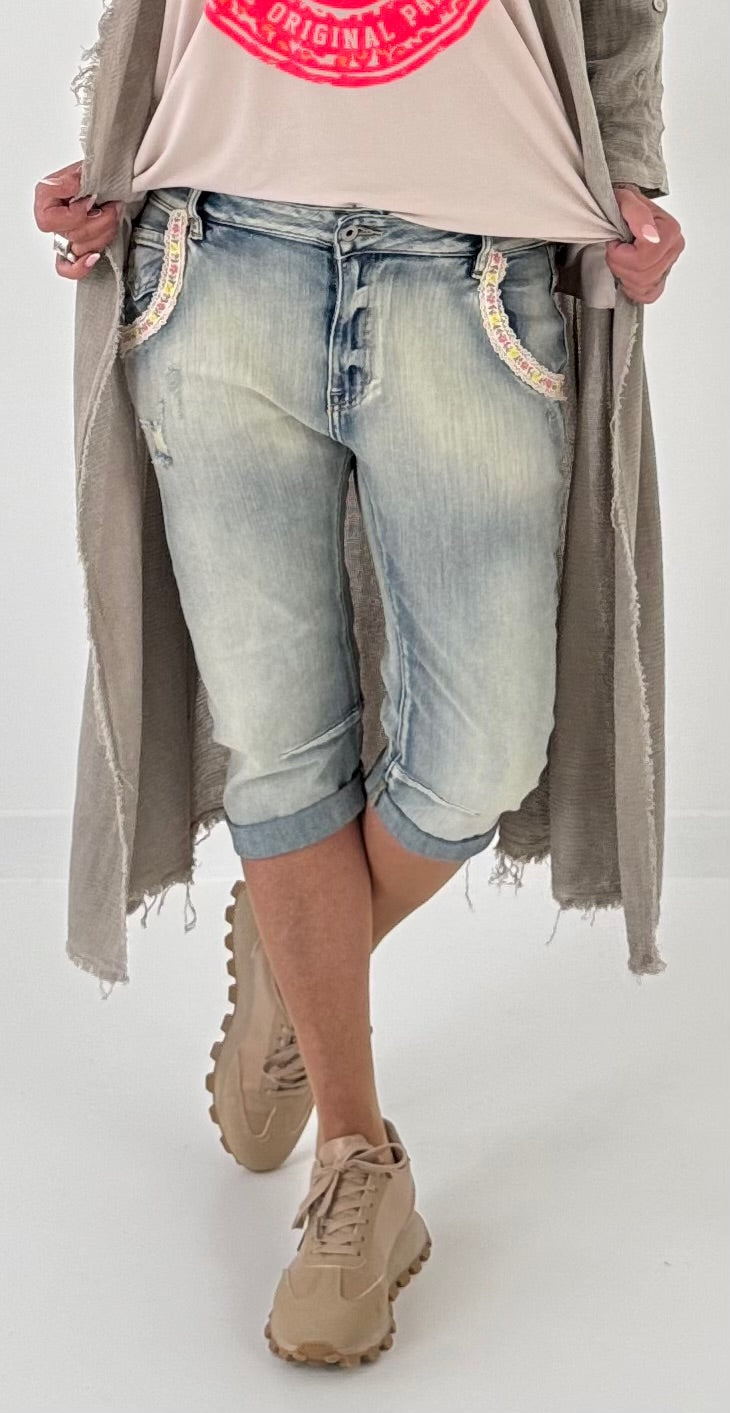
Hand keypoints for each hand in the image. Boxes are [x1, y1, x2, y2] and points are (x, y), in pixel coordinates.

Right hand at [33, 159, 124, 280]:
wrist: (108, 184)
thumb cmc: (93, 178)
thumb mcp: (84, 169)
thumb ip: (75, 178)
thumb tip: (76, 187)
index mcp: (46, 200)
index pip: (49, 220)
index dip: (74, 215)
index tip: (91, 201)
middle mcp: (53, 222)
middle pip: (71, 236)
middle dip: (99, 221)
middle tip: (113, 207)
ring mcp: (64, 239)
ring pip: (79, 249)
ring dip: (103, 234)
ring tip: (114, 217)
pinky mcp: (75, 253)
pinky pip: (68, 269)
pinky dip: (81, 266)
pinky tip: (94, 257)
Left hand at [606, 184, 684, 304]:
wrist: (628, 214)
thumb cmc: (626, 209)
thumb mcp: (624, 199)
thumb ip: (631, 207)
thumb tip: (640, 223)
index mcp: (669, 231)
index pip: (642, 258)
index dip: (619, 254)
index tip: (615, 241)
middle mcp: (673, 249)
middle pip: (641, 275)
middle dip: (619, 265)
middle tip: (614, 252)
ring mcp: (668, 266)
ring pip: (642, 286)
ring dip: (624, 275)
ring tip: (620, 259)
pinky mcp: (661, 280)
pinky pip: (647, 295)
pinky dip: (633, 288)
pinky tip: (628, 273)